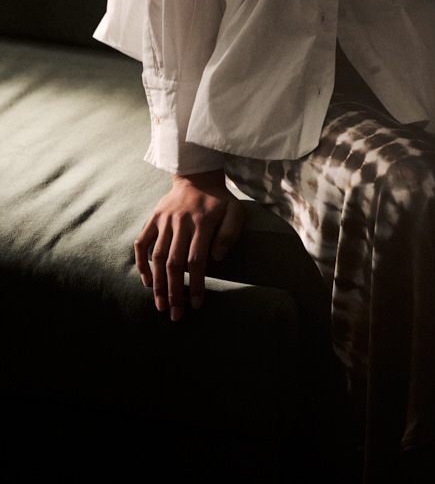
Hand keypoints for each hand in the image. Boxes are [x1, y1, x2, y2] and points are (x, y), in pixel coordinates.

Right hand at [134, 170, 244, 320]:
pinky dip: (141, 262)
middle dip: (174, 292)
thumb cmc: (219, 200)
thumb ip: (230, 233)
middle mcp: (181, 222)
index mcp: (203, 222)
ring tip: (160, 305)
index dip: (195, 284)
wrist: (197, 176)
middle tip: (176, 315)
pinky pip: (141, 243)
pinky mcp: (154, 218)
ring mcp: (165, 220)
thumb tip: (217, 258)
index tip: (196, 304)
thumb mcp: (235, 211)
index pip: (197, 260)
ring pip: (157, 257)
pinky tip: (146, 281)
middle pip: (174, 263)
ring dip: (157, 284)